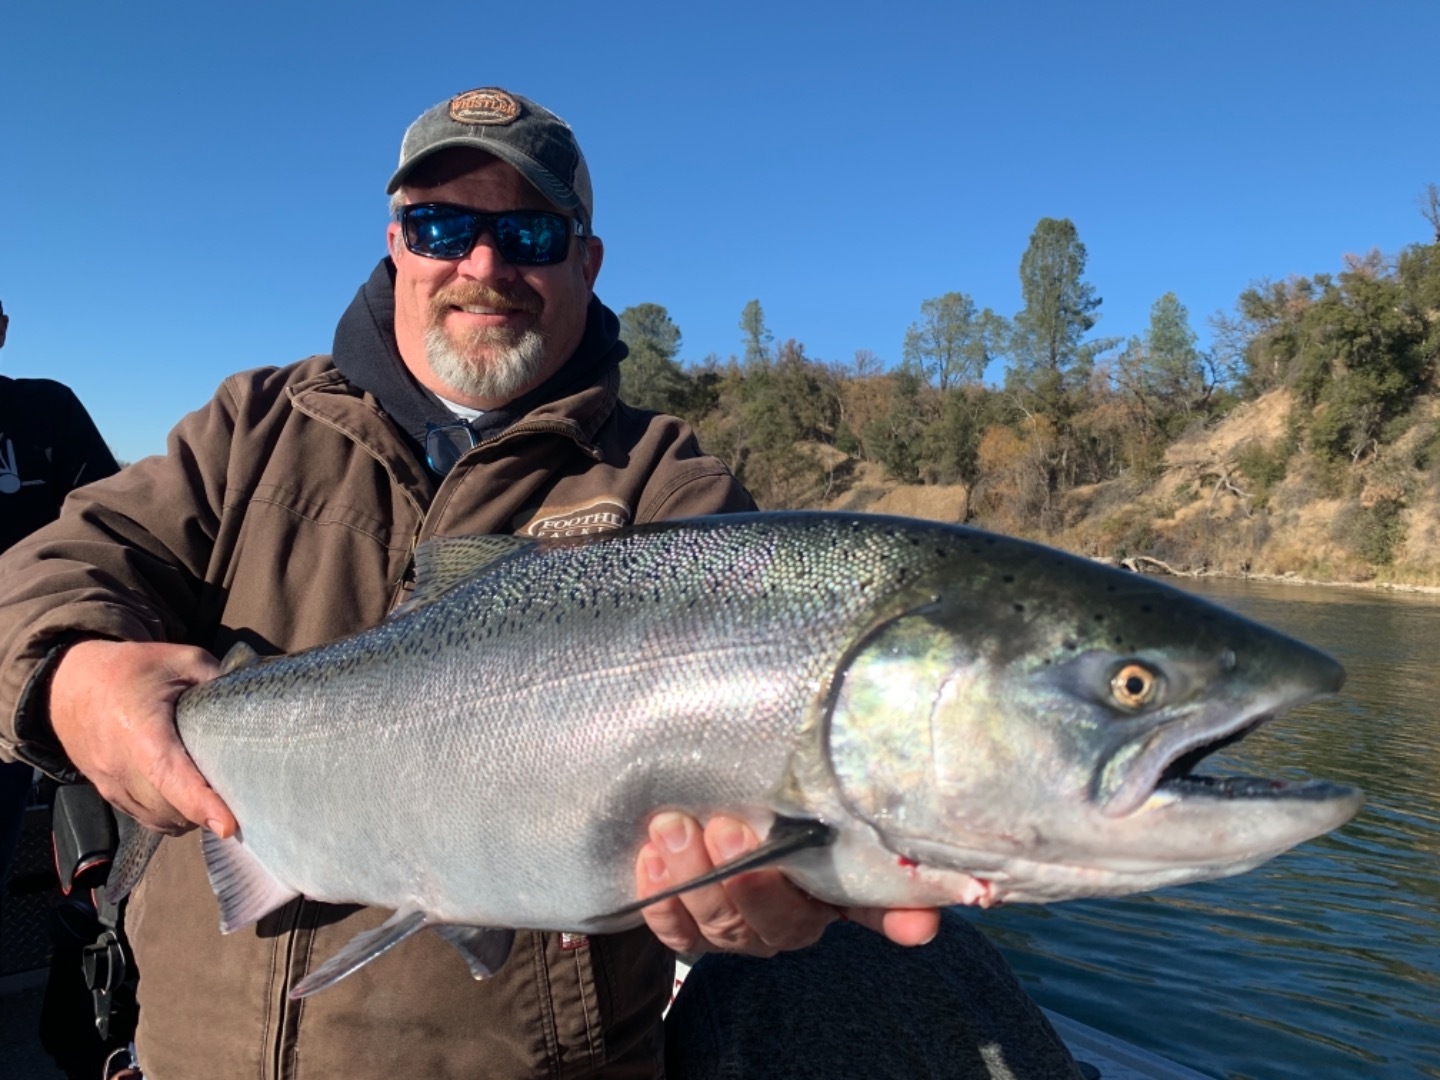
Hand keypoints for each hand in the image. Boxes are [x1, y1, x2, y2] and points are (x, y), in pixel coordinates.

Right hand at [49, 640, 235, 837]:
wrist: (69, 685)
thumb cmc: (130, 670)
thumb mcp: (181, 660)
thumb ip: (217, 679)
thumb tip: (252, 700)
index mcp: (142, 732)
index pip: (171, 777)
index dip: (201, 804)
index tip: (228, 825)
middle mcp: (122, 767)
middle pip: (171, 808)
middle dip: (208, 809)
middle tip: (241, 795)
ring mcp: (112, 786)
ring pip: (160, 820)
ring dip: (190, 816)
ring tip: (217, 796)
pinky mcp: (110, 794)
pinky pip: (146, 819)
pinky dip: (172, 817)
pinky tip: (191, 800)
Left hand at [635, 812, 939, 956]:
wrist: (698, 816)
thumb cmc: (767, 809)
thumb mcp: (814, 808)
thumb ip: (863, 840)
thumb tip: (937, 897)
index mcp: (828, 895)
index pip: (870, 909)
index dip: (895, 917)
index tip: (918, 923)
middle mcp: (784, 923)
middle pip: (772, 920)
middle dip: (748, 879)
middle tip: (728, 827)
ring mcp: (733, 930)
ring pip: (715, 922)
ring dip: (691, 876)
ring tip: (672, 827)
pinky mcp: (686, 930)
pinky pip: (672, 928)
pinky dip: (658, 896)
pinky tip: (649, 857)